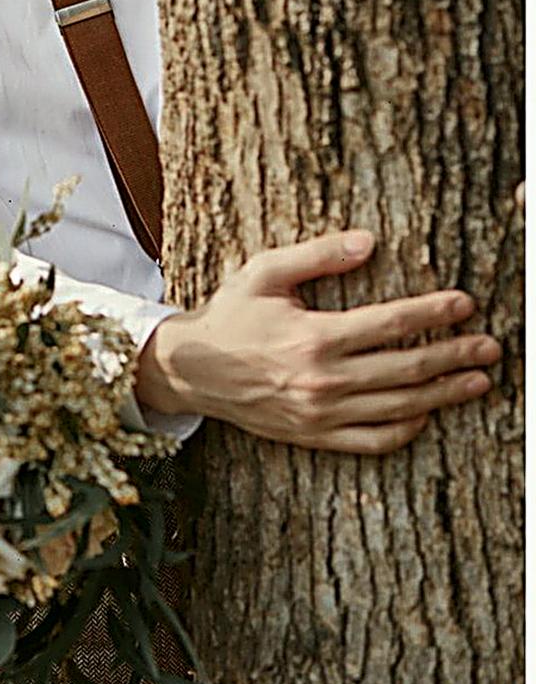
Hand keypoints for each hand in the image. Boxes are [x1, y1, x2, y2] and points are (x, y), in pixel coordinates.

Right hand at [134, 230, 500, 452]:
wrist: (193, 369)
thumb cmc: (231, 314)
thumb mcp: (265, 272)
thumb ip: (317, 255)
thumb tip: (367, 242)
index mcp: (313, 336)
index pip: (390, 324)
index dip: (433, 312)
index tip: (465, 304)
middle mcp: (322, 379)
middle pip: (406, 368)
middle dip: (454, 355)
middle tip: (490, 346)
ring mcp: (319, 412)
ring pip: (398, 408)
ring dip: (443, 394)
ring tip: (477, 381)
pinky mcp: (313, 435)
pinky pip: (371, 441)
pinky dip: (405, 431)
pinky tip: (426, 415)